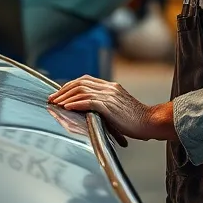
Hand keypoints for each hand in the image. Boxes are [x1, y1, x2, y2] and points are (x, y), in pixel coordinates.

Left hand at [47, 77, 175, 145]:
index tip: (59, 93)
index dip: (69, 86)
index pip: (84, 80)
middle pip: (79, 84)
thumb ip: (105, 104)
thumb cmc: (136, 120)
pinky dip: (75, 104)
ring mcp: (109, 96)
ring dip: (65, 97)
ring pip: (81, 91)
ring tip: (56, 103)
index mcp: (111, 86)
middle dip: (63, 91)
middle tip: (52, 98)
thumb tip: (88, 110)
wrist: (151, 121)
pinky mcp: (110, 106)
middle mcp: (109, 88)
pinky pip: (88, 102)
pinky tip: (67, 107)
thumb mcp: (118, 107)